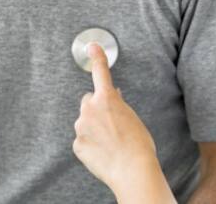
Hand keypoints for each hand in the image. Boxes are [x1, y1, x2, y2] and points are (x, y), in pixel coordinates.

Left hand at [72, 44, 161, 195]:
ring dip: (93, 127)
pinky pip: (82, 139)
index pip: (100, 73)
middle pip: (89, 101)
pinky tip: (103, 151)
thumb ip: (118, 105)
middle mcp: (90, 109)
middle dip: (96, 107)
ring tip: (110, 141)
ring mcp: (81, 127)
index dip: (97, 58)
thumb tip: (112, 98)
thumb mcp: (132, 117)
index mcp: (107, 98)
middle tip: (111, 122)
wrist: (132, 169)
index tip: (92, 46)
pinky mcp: (77, 144)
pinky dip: (90, 143)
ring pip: (85, 121)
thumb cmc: (138, 144)